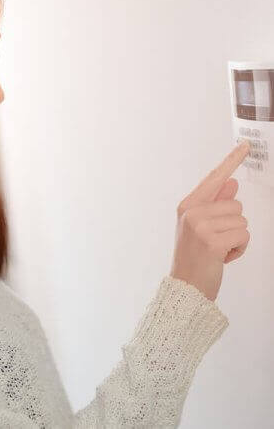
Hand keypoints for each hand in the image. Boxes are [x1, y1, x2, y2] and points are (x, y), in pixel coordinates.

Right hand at [169, 140, 250, 300]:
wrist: (185, 287)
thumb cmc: (195, 257)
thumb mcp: (201, 228)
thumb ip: (215, 204)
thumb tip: (232, 184)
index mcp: (188, 205)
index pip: (214, 178)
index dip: (231, 161)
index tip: (247, 145)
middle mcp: (192, 211)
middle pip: (235, 204)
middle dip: (234, 224)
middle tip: (216, 241)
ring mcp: (200, 225)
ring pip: (242, 221)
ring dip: (237, 239)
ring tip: (218, 251)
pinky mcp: (211, 241)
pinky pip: (243, 236)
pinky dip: (239, 250)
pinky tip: (223, 258)